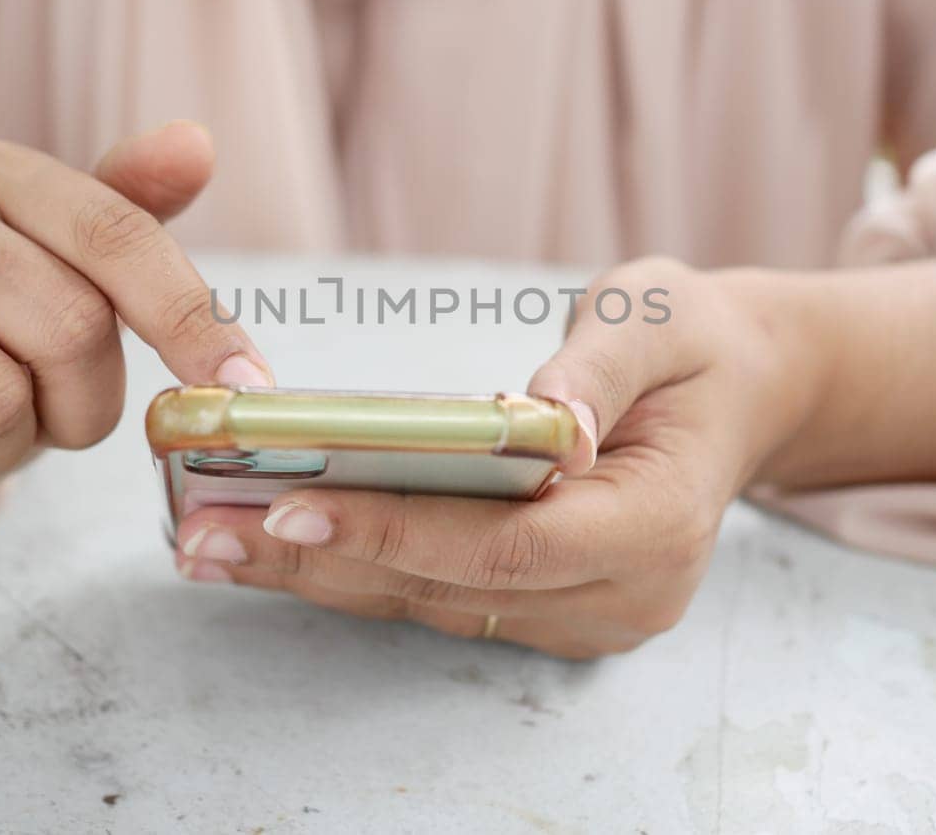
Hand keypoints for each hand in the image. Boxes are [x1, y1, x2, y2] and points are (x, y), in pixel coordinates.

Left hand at [172, 255, 935, 658]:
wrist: (733, 395)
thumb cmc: (693, 347)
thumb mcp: (659, 319)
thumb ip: (600, 367)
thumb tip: (543, 417)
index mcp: (658, 521)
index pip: (516, 545)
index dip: (403, 533)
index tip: (292, 509)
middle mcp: (625, 592)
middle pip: (454, 588)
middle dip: (322, 561)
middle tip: (202, 532)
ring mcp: (588, 616)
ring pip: (432, 606)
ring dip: (317, 576)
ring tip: (209, 540)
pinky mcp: (550, 611)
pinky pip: (439, 599)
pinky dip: (355, 570)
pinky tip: (273, 544)